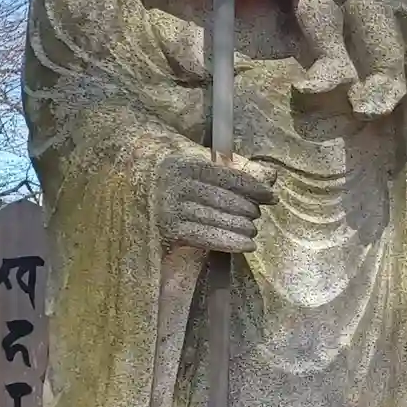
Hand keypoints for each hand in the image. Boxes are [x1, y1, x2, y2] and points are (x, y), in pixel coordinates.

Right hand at [156, 153, 277, 253]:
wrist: (135, 186)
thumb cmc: (175, 173)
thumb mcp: (200, 161)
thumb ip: (235, 167)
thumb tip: (271, 175)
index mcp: (185, 164)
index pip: (227, 177)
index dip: (253, 188)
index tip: (271, 197)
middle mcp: (175, 185)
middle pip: (223, 200)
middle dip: (247, 209)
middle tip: (258, 215)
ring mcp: (169, 209)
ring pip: (216, 220)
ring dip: (241, 227)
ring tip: (254, 230)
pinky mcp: (167, 230)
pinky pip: (205, 238)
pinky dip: (229, 242)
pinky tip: (247, 245)